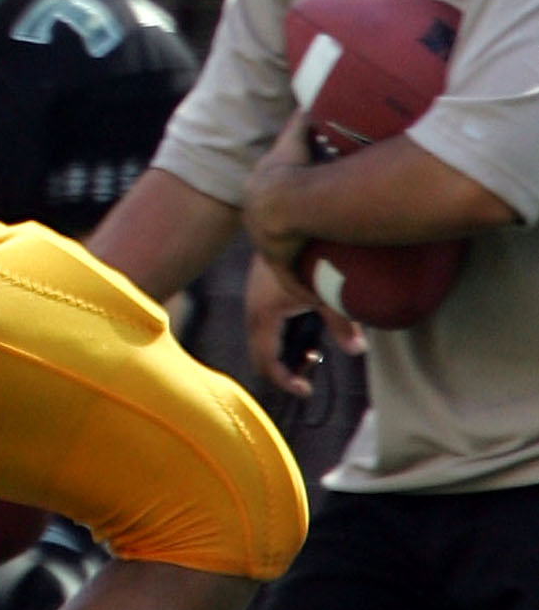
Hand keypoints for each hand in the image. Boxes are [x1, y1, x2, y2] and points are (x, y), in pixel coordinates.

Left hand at [243, 109, 319, 277]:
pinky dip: (303, 285)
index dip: (292, 196)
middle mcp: (255, 213)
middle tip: (317, 233)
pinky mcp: (274, 259)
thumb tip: (312, 99)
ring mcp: (262, 239)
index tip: (307, 200)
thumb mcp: (296, 137)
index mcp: (259, 186)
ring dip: (299, 260)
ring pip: (283, 251)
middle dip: (292, 230)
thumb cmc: (292, 166)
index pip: (274, 192)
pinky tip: (316, 295)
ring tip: (320, 265)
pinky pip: (290, 276)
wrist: (286, 200)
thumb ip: (303, 118)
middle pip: (275, 224)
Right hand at [245, 248, 359, 403]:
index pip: (266, 362)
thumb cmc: (301, 257)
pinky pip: (266, 324)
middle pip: (259, 355)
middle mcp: (253, 312)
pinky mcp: (260, 290)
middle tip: (308, 375)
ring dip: (283, 351)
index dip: (285, 381)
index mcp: (264, 318)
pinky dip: (282, 335)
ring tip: (311, 351)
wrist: (279, 220)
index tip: (306, 389)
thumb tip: (358, 350)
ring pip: (262, 339)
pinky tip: (305, 325)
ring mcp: (254, 300)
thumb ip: (341, 323)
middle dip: (283, 369)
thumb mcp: (323, 292)